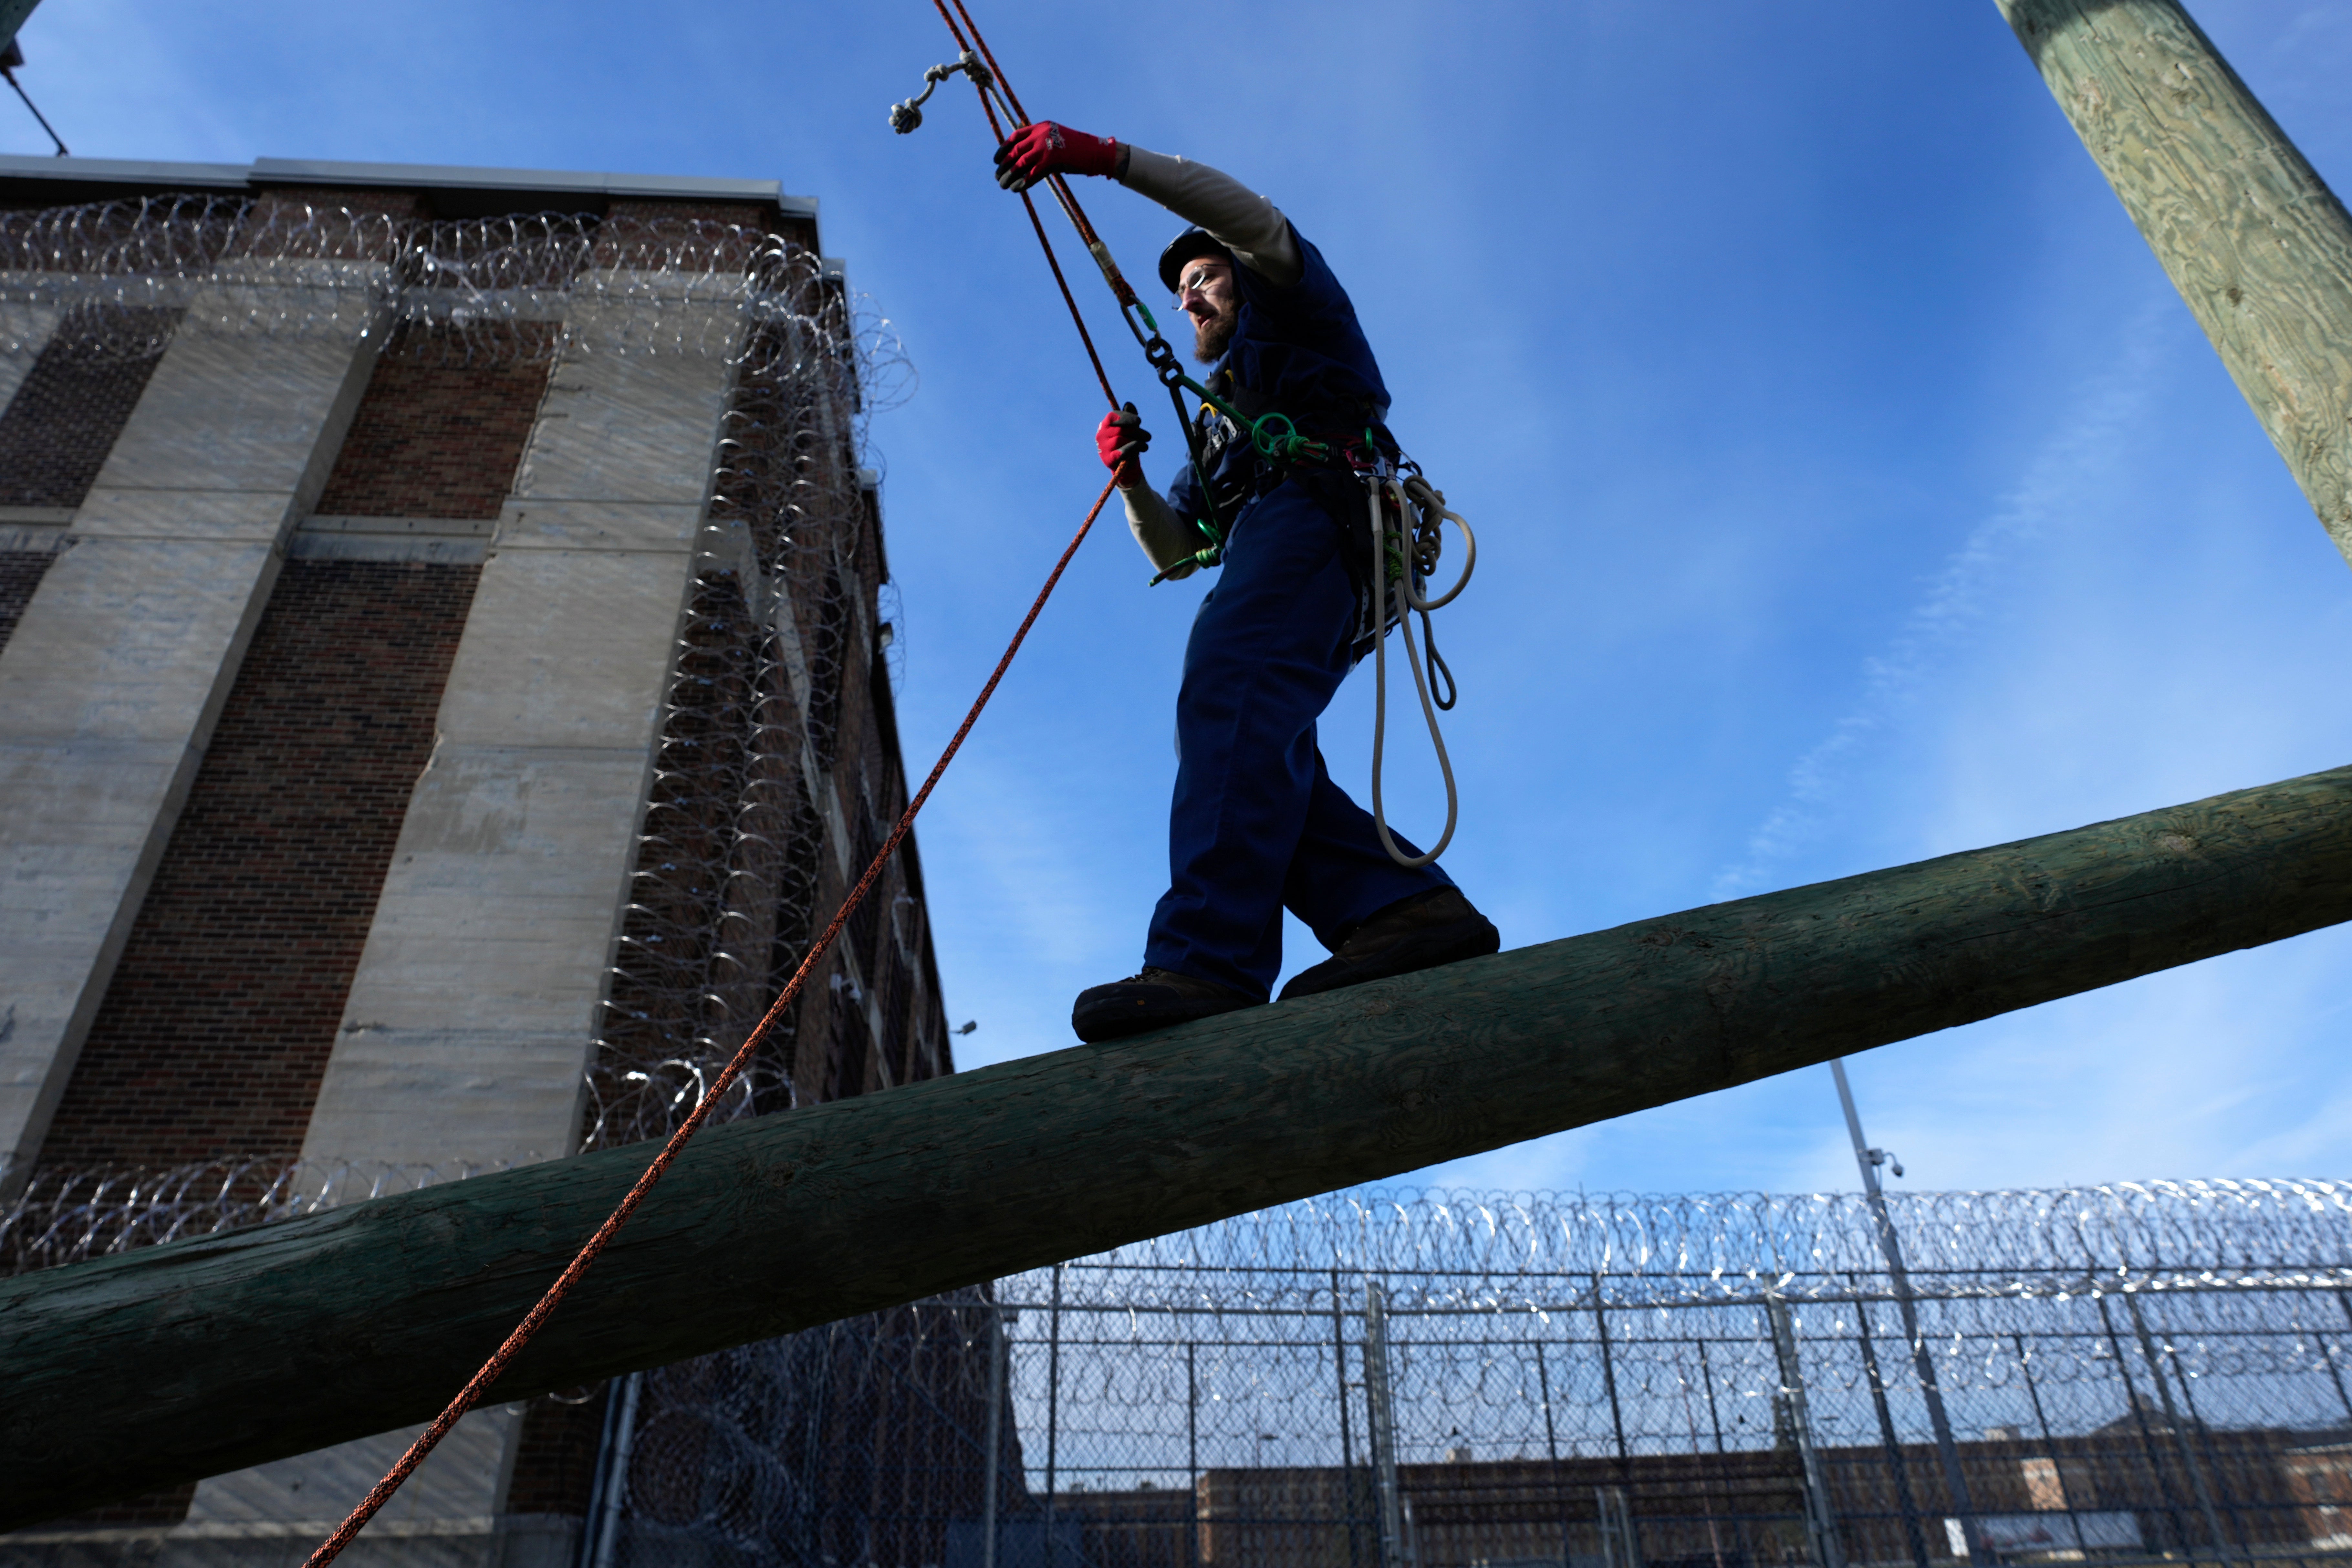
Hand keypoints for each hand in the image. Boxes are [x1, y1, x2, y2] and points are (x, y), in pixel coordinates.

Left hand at [995, 122, 1118, 190]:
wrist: (1096, 152)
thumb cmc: (1077, 148)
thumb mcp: (1056, 138)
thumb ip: (1040, 142)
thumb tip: (1024, 154)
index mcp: (1041, 127)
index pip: (1016, 136)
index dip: (1003, 148)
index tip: (997, 159)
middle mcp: (1041, 134)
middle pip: (1015, 150)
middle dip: (1004, 164)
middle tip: (997, 175)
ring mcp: (1046, 147)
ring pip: (1020, 163)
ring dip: (1009, 175)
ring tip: (1002, 185)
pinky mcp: (1052, 161)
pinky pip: (1032, 174)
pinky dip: (1023, 183)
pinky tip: (1017, 189)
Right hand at [1097, 404, 1149, 488]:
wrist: (1122, 464)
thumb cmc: (1126, 442)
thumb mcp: (1129, 428)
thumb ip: (1129, 416)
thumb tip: (1129, 404)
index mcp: (1104, 425)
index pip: (1113, 416)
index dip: (1126, 417)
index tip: (1139, 421)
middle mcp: (1101, 435)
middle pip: (1120, 429)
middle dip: (1136, 431)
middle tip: (1148, 436)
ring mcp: (1103, 447)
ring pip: (1121, 440)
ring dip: (1138, 441)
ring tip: (1146, 444)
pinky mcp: (1109, 459)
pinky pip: (1121, 451)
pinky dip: (1132, 448)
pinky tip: (1142, 447)